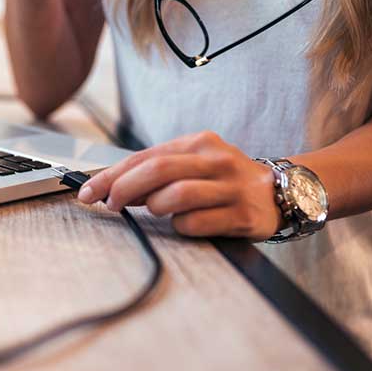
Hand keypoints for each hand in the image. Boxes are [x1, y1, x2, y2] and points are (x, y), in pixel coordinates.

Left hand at [77, 131, 284, 240]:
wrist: (283, 193)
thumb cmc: (225, 182)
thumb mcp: (193, 166)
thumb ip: (156, 175)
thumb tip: (112, 189)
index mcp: (198, 144)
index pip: (143, 157)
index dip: (110, 176)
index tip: (87, 191)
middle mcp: (215, 160)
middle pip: (157, 170)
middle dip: (123, 188)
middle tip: (110, 204)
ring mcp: (230, 187)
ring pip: (176, 195)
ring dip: (155, 207)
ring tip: (155, 211)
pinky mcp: (241, 215)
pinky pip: (196, 223)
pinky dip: (181, 226)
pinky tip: (184, 224)